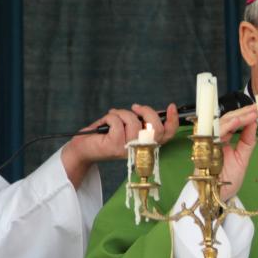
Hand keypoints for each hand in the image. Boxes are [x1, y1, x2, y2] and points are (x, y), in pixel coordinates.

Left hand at [61, 103, 177, 185]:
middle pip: (156, 129)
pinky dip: (110, 116)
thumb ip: (140, 122)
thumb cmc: (106, 135)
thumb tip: (150, 112)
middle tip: (135, 107)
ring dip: (122, 113)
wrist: (84, 148)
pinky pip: (117, 122)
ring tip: (113, 116)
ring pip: (134, 122)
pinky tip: (105, 122)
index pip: (166, 136)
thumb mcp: (127, 127)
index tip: (171, 106)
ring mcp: (127, 149)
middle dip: (148, 112)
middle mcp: (139, 150)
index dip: (173, 121)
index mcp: (145, 145)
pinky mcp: (114, 146)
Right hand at [215, 105, 257, 199]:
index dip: (244, 115)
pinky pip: (213, 134)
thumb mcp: (243, 158)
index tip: (257, 109)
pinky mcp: (203, 149)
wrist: (218, 196)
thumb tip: (255, 123)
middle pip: (226, 119)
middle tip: (256, 108)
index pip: (232, 122)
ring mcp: (208, 143)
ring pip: (219, 123)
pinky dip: (225, 126)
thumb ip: (247, 141)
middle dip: (242, 113)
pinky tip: (237, 121)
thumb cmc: (228, 179)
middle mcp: (214, 139)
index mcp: (223, 140)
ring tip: (250, 113)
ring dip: (236, 117)